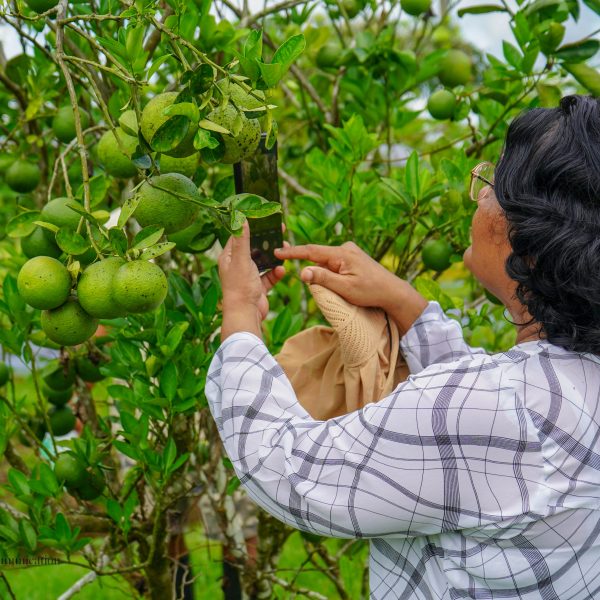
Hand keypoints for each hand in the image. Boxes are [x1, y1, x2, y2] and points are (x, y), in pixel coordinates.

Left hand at [218, 221, 287, 339]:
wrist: (245, 315)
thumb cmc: (239, 287)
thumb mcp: (241, 260)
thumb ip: (243, 240)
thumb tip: (240, 218)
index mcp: (229, 257)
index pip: (239, 237)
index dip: (251, 227)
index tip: (264, 219)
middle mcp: (237, 265)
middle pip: (254, 248)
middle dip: (267, 242)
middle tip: (280, 232)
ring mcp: (248, 277)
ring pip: (264, 262)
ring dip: (274, 258)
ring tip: (285, 251)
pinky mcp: (258, 287)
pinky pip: (269, 276)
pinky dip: (276, 273)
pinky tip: (282, 270)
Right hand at [274, 241, 400, 310]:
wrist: (393, 292)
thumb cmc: (370, 291)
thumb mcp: (345, 288)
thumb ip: (323, 279)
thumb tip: (302, 272)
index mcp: (342, 253)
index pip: (311, 251)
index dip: (293, 252)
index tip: (277, 252)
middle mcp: (345, 248)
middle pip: (319, 258)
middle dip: (314, 271)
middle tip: (327, 285)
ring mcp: (350, 252)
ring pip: (327, 263)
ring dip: (326, 275)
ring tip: (343, 289)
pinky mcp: (353, 258)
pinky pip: (335, 265)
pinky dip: (332, 274)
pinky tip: (344, 284)